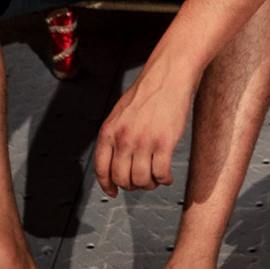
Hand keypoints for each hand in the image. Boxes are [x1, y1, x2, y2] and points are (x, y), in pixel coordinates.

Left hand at [94, 64, 193, 196]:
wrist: (168, 76)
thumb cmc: (146, 93)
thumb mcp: (119, 113)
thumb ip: (115, 136)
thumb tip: (115, 163)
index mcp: (109, 131)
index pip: (102, 169)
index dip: (107, 185)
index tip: (113, 192)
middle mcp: (123, 138)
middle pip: (122, 179)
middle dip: (132, 185)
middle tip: (141, 181)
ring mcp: (143, 142)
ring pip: (141, 180)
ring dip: (149, 184)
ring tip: (156, 178)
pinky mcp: (164, 143)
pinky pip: (161, 173)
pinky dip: (165, 180)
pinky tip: (167, 176)